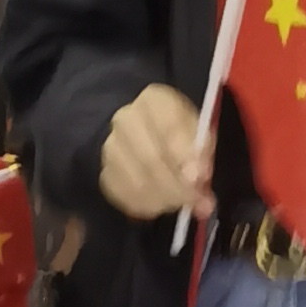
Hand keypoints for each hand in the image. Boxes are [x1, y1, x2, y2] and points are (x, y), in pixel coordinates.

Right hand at [99, 83, 209, 224]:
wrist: (140, 131)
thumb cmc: (176, 130)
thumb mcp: (195, 129)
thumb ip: (200, 149)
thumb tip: (198, 177)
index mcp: (154, 100)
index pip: (168, 126)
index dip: (184, 154)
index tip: (200, 177)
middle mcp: (125, 120)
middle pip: (151, 159)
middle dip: (178, 185)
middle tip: (198, 202)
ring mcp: (110, 147)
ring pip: (138, 182)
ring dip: (166, 199)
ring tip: (183, 203)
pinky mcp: (105, 174)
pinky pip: (126, 197)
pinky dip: (149, 206)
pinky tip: (164, 204)